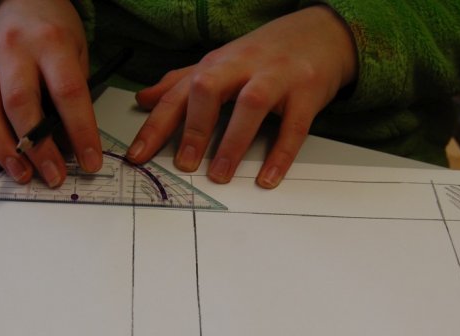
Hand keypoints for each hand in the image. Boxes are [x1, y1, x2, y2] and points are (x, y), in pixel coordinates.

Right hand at [0, 0, 101, 187]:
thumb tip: (71, 145)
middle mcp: (14, 51)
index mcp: (50, 43)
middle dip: (38, 147)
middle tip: (53, 176)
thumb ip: (74, 94)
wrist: (18, 0)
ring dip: (4, 148)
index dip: (80, 132)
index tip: (91, 162)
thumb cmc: (54, 30)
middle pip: (21, 104)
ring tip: (22, 175)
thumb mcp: (77, 53)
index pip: (68, 93)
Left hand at [126, 6, 355, 187]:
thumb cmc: (265, 53)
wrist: (321, 33)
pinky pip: (294, 126)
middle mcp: (243, 66)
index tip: (137, 157)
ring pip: (251, 105)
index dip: (155, 125)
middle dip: (194, 126)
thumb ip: (182, 82)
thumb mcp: (220, 63)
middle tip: (184, 164)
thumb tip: (144, 99)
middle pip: (209, 87)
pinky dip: (281, 154)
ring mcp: (277, 76)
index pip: (178, 94)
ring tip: (220, 176)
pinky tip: (268, 178)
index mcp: (217, 63)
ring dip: (233, 142)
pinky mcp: (307, 91)